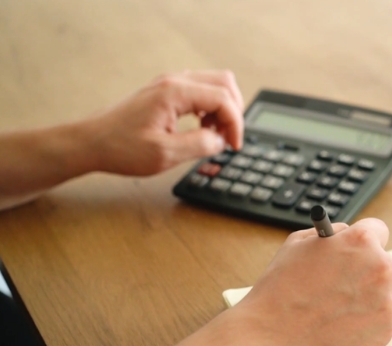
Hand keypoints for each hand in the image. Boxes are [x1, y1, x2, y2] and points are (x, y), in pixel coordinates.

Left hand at [88, 70, 244, 175]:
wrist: (91, 143)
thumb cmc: (121, 148)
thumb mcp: (165, 154)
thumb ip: (200, 145)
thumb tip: (221, 141)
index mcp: (175, 92)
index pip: (223, 98)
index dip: (235, 124)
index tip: (233, 146)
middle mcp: (174, 81)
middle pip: (224, 83)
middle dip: (233, 112)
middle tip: (228, 138)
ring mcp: (169, 84)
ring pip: (214, 85)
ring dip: (222, 109)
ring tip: (214, 135)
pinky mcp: (165, 92)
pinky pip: (200, 91)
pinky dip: (209, 108)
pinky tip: (202, 128)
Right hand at [239, 218, 391, 345]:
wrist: (273, 341)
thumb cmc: (280, 291)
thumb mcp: (297, 245)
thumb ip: (330, 235)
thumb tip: (346, 234)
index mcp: (361, 242)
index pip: (378, 230)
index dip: (362, 241)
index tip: (357, 251)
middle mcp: (381, 268)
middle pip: (385, 263)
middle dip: (367, 270)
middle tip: (344, 284)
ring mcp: (387, 300)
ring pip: (383, 293)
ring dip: (366, 297)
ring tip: (334, 310)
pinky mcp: (386, 329)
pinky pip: (380, 319)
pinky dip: (364, 322)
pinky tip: (338, 326)